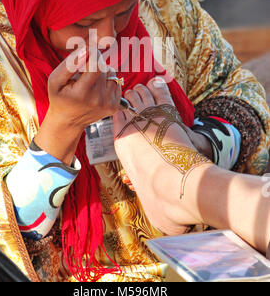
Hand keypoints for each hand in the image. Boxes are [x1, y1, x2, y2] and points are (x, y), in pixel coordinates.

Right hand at [34, 46, 121, 163]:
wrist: (68, 121)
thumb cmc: (60, 97)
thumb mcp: (55, 80)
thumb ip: (69, 64)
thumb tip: (86, 50)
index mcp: (83, 94)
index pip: (96, 65)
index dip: (93, 54)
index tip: (86, 53)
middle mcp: (98, 100)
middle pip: (104, 68)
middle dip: (95, 63)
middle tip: (83, 71)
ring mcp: (108, 104)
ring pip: (111, 73)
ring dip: (102, 72)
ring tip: (89, 81)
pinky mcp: (114, 106)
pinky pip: (116, 82)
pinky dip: (107, 81)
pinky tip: (97, 88)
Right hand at [113, 77, 207, 232]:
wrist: (178, 187)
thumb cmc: (160, 200)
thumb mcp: (149, 202)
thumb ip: (150, 200)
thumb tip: (157, 216)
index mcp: (122, 145)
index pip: (116, 119)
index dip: (120, 113)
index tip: (123, 109)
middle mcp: (132, 129)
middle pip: (127, 104)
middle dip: (131, 100)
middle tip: (133, 95)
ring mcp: (149, 118)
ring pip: (141, 95)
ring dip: (143, 91)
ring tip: (143, 87)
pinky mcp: (168, 114)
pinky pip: (159, 93)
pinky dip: (158, 86)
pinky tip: (158, 79)